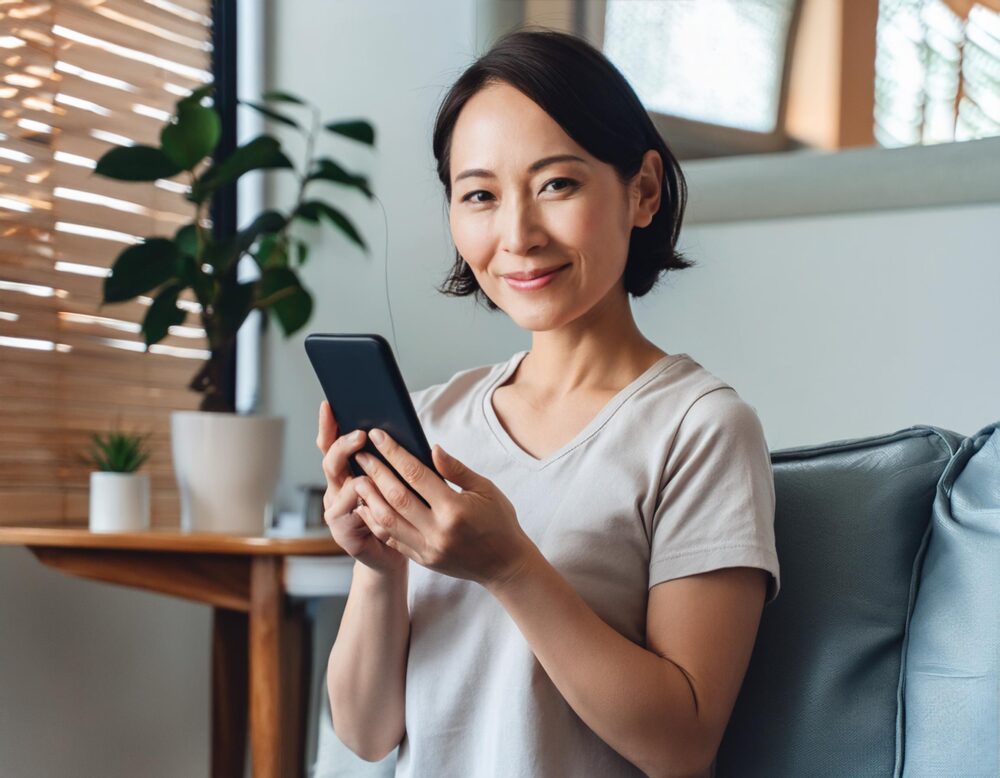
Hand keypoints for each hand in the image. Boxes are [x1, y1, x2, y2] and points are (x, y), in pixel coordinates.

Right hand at [315, 401, 406, 575]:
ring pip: (338, 481)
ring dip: (349, 462)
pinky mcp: (342, 530)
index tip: (329, 404)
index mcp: (347, 473)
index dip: (328, 425)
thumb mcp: (400, 481)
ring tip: (360, 446)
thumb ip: (395, 459)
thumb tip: (399, 427)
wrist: (395, 555)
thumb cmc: (401, 514)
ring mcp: (336, 509)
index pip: (332, 444)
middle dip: (343, 443)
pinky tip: (366, 482)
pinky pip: (348, 508)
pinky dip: (358, 494)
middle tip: (360, 433)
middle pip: (331, 459)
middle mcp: (336, 488)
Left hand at [351, 428, 536, 587]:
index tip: (378, 436)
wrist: (505, 565)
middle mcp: (437, 531)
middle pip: (396, 496)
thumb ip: (456, 469)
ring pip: (387, 520)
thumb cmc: (499, 522)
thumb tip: (432, 448)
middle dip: (375, 472)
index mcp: (455, 509)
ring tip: (358, 479)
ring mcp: (428, 548)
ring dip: (370, 498)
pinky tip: (367, 506)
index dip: (394, 453)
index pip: (416, 474)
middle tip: (360, 454)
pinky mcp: (422, 559)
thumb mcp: (485, 489)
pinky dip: (376, 521)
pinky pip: (391, 539)